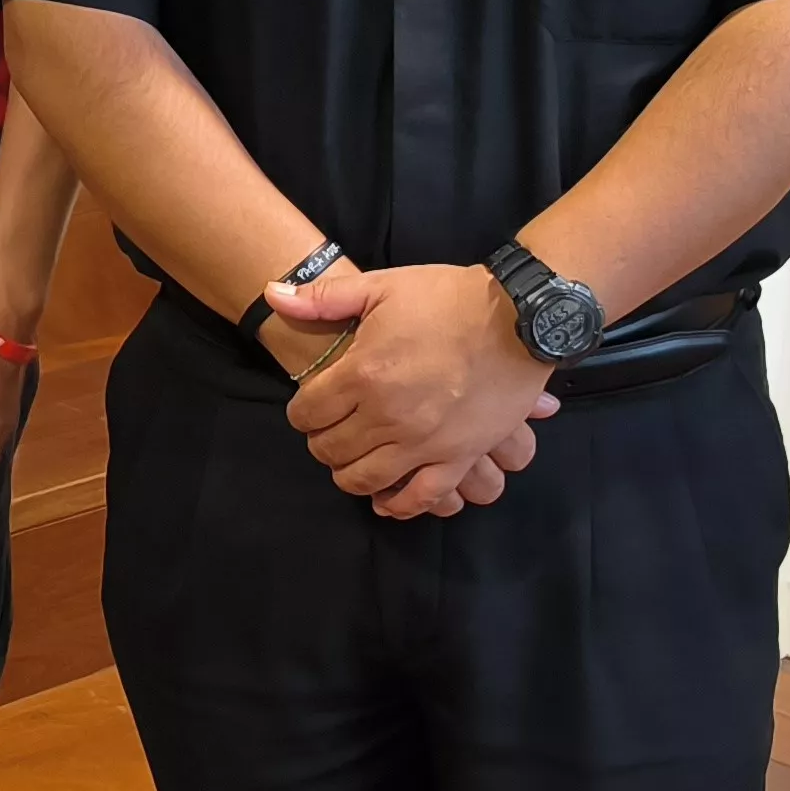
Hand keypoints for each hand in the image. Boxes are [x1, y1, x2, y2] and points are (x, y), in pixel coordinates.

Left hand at [262, 264, 559, 517]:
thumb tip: (272, 294)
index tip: (309, 406)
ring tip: (352, 460)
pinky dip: (398, 504)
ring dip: (349, 474)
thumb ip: (323, 298)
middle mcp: (389, 416)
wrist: (517, 316)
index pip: (307, 413)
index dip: (301, 412)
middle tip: (329, 431)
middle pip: (331, 450)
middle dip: (322, 442)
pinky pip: (421, 497)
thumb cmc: (447, 298)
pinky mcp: (459, 456)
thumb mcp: (382, 287)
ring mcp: (425, 442)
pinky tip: (386, 499)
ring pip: (366, 479)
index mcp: (364, 374)